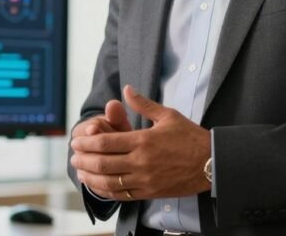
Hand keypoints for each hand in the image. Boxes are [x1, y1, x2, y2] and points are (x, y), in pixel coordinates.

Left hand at [70, 85, 210, 200]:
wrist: (212, 162)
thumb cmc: (190, 136)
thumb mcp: (168, 115)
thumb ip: (143, 104)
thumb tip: (126, 89)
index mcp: (143, 140)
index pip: (105, 142)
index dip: (87, 143)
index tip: (76, 141)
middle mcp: (141, 162)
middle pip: (102, 163)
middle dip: (83, 159)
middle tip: (73, 156)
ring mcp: (145, 180)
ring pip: (109, 181)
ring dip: (90, 177)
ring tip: (81, 172)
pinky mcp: (150, 192)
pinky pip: (122, 195)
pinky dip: (106, 191)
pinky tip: (98, 186)